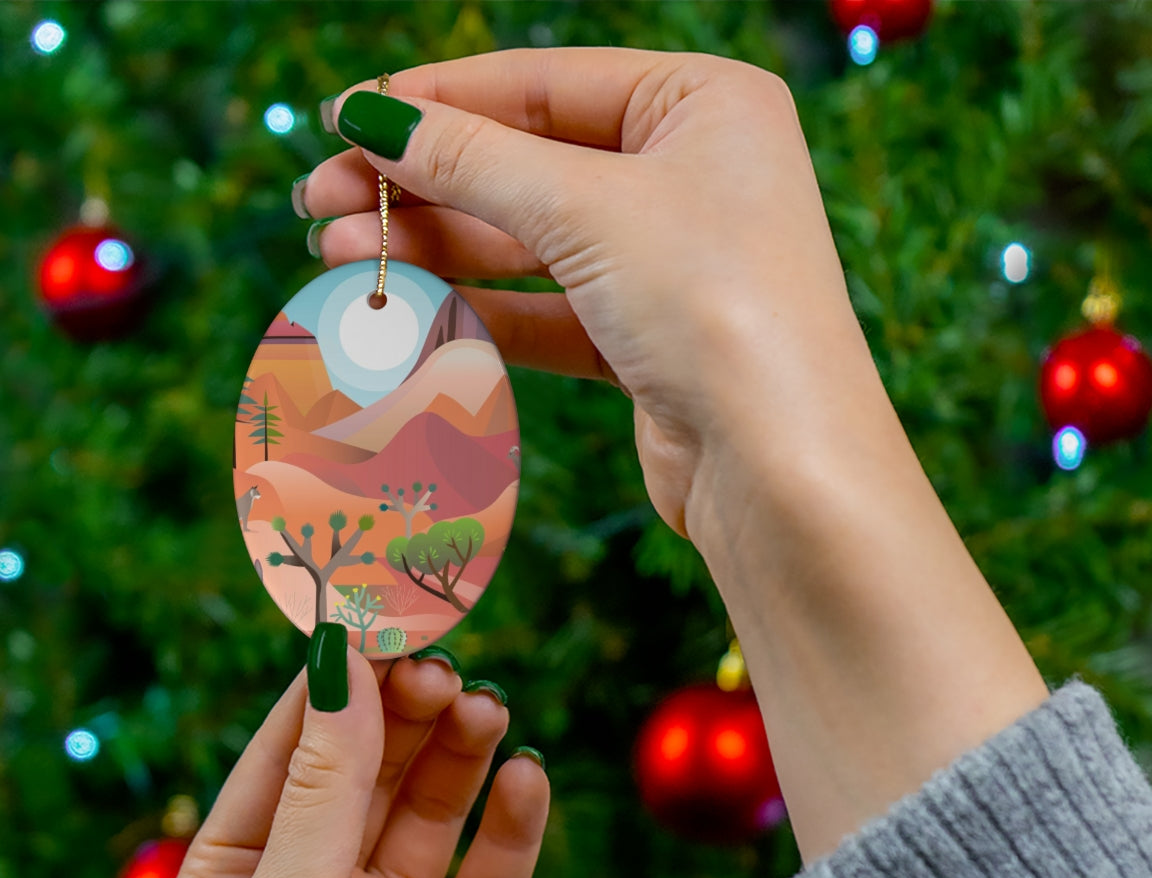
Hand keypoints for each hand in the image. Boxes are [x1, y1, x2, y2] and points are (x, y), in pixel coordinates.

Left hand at [167, 646, 548, 877]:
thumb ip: (325, 784)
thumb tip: (342, 658)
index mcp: (240, 874)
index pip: (292, 748)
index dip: (338, 681)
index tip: (384, 613)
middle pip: (371, 770)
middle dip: (407, 715)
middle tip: (448, 670)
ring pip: (433, 812)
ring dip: (461, 757)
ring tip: (489, 712)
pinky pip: (491, 877)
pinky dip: (512, 826)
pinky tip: (528, 781)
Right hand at [300, 47, 869, 542]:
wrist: (779, 467)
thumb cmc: (713, 305)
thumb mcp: (587, 209)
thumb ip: (473, 161)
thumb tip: (373, 117)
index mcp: (703, 104)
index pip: (543, 84)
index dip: (437, 100)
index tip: (343, 118)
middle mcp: (692, 175)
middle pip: (528, 164)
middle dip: (422, 183)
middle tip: (319, 201)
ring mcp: (670, 263)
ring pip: (530, 243)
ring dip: (436, 248)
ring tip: (338, 254)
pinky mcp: (648, 342)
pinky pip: (548, 311)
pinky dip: (479, 310)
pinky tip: (406, 308)